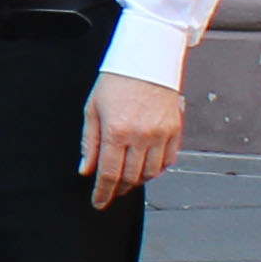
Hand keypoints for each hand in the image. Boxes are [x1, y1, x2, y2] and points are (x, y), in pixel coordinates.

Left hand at [80, 70, 184, 208]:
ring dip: (137, 181)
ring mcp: (160, 134)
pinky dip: (157, 170)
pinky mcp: (174, 130)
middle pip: (130, 177)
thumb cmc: (117, 80)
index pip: (109, 174)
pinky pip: (168, 161)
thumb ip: (89, 142)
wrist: (147, 59)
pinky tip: (146, 168)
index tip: (98, 202)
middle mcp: (140, 136)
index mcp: (116, 131)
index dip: (103, 193)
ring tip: (126, 180)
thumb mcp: (93, 109)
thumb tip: (86, 169)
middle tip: (110, 192)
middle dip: (118, 189)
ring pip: (150, 173)